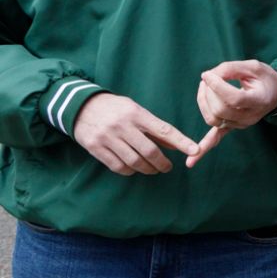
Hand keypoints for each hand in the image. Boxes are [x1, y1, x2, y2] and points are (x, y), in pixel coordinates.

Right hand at [73, 92, 199, 175]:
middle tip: (168, 167)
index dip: (181, 142)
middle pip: (149, 151)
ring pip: (134, 162)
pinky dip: (130, 171)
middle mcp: (123, 126)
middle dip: (162, 163)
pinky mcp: (95, 148)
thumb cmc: (115, 109)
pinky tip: (135, 168)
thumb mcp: (136, 111)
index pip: (164, 130)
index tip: (195, 150)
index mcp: (136, 114)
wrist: (80, 106)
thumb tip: (176, 145)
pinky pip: (117, 166)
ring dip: (148, 169)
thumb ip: (155, 128)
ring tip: (154, 169)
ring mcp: (107, 138)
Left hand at [189, 60, 276, 166]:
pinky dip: (204, 147)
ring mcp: (241, 124)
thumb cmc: (265, 79)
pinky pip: (217, 138)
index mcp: (258, 101)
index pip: (234, 98)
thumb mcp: (254, 66)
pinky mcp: (233, 127)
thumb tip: (208, 76)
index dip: (217, 86)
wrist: (276, 93)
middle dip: (208, 92)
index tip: (207, 75)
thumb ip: (231, 69)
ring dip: (203, 103)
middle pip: (220, 110)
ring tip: (204, 88)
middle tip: (207, 78)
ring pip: (213, 119)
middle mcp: (250, 117)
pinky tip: (191, 162)